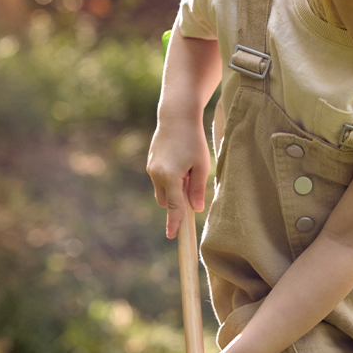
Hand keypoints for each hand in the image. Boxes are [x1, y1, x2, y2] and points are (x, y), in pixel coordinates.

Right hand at [147, 122, 210, 237]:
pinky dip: (169, 179)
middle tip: (192, 183)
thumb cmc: (193, 140)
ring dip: (173, 189)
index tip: (172, 236)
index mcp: (170, 177)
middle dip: (176, 201)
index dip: (174, 223)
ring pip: (162, 190)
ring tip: (187, 169)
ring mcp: (151, 168)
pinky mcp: (150, 163)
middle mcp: (156, 175)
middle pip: (166, 201)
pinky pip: (159, 180)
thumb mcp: (202, 165)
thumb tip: (196, 209)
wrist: (176, 116)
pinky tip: (180, 162)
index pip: (173, 207)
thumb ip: (198, 189)